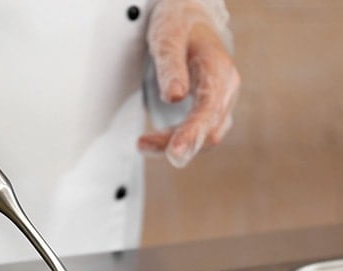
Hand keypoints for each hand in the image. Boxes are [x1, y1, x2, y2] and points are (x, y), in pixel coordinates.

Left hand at [139, 0, 239, 167]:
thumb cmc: (179, 26)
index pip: (209, 109)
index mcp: (219, 70)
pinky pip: (197, 134)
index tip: (175, 150)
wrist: (190, 21)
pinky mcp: (209, 112)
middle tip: (144, 146)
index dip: (192, 132)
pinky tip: (152, 141)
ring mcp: (220, 103)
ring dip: (173, 145)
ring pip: (203, 137)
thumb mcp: (169, 37)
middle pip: (209, 130)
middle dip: (179, 144)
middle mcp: (226, 90)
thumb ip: (171, 66)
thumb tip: (174, 97)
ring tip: (142, 143)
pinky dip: (175, 141)